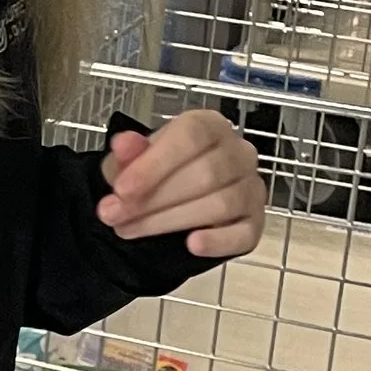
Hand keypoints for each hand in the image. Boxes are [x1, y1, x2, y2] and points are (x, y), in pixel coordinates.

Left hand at [99, 109, 264, 259]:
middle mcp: (239, 152)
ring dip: (171, 221)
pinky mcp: (255, 223)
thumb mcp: (131, 162)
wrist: (167, 202)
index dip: (155, 164)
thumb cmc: (155, 174)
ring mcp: (251, 188)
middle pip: (206, 174)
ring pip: (221, 203)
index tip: (122, 190)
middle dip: (154, 199)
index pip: (191, 136)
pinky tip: (192, 244)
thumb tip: (123, 145)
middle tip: (116, 216)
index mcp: (210, 126)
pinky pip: (244, 234)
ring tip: (132, 229)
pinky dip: (218, 241)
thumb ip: (127, 154)